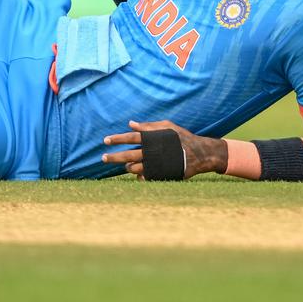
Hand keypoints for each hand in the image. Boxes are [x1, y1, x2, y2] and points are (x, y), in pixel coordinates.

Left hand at [101, 120, 228, 180]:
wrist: (199, 155)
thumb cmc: (181, 137)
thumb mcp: (166, 126)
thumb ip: (148, 126)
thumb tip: (131, 123)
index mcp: (152, 139)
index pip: (130, 138)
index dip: (117, 138)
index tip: (106, 140)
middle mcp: (152, 152)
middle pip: (128, 155)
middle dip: (114, 157)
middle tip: (103, 158)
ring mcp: (155, 165)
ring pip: (134, 168)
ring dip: (127, 167)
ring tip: (126, 165)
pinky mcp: (160, 175)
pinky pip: (144, 178)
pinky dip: (139, 176)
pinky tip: (139, 174)